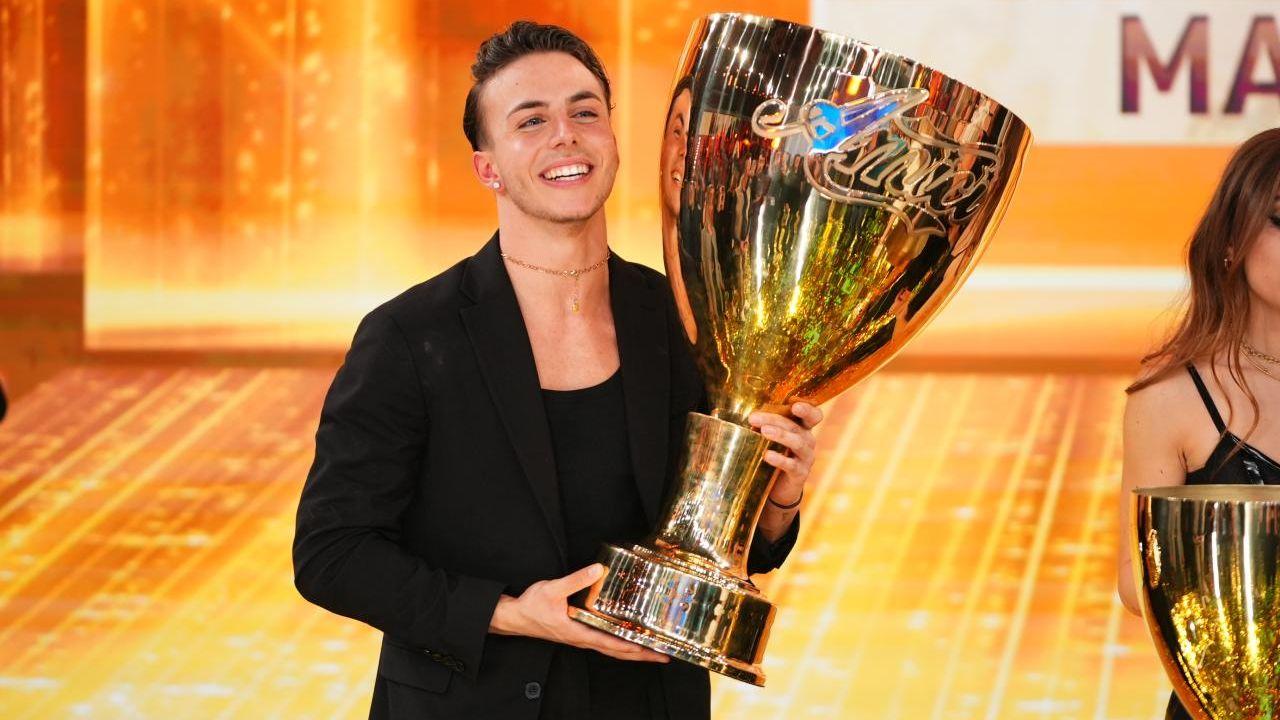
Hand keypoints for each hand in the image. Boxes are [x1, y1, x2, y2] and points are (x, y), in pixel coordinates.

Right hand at [489, 564, 668, 662]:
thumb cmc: (531, 606)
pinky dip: (619, 644)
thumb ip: (576, 579)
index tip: (652, 649)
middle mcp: (582, 640)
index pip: (612, 643)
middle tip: (663, 657)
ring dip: (632, 652)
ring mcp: (580, 639)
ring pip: (611, 649)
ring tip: (652, 651)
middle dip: (641, 655)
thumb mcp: (553, 589)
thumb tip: (598, 570)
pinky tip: (626, 639)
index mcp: (578, 633)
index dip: (633, 647)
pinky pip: (603, 642)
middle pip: (617, 652)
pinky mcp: (578, 634)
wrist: (514, 617)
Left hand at [749, 401, 823, 505]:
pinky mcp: (800, 473)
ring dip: (780, 435)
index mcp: (802, 428)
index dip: (808, 409)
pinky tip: (767, 455)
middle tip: (754, 418)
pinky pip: (791, 465)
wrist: (781, 487)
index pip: (813, 415)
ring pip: (797, 443)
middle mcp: (808, 441)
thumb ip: (766, 426)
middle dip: (774, 420)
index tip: (795, 406)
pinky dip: (779, 459)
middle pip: (795, 427)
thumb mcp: (774, 439)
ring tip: (764, 431)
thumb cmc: (776, 455)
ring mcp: (806, 458)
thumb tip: (747, 416)